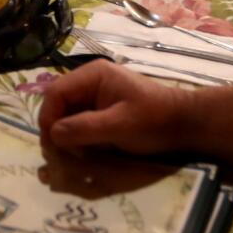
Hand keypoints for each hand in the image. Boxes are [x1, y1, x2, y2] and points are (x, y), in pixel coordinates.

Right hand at [38, 60, 190, 156]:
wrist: (184, 125)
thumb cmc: (155, 120)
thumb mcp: (120, 125)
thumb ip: (85, 128)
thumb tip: (53, 134)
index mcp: (93, 75)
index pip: (55, 92)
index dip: (48, 118)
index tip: (53, 145)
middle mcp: (89, 82)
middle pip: (57, 104)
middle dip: (56, 130)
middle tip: (61, 156)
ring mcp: (94, 97)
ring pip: (65, 116)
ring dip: (65, 137)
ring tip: (73, 157)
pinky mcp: (100, 112)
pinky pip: (78, 124)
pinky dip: (76, 139)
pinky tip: (83, 154)